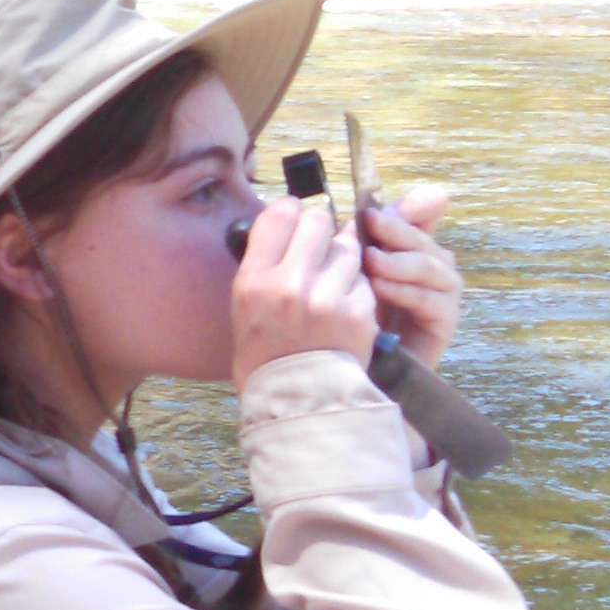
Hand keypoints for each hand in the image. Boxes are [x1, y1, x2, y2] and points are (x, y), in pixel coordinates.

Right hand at [231, 196, 377, 388]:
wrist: (295, 399)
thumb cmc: (266, 351)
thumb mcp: (245, 305)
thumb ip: (264, 261)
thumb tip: (289, 216)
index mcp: (254, 282)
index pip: (279, 214)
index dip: (292, 211)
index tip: (296, 219)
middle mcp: (288, 285)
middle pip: (318, 221)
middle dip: (323, 230)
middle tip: (320, 247)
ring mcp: (327, 299)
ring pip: (348, 248)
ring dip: (344, 260)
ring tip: (333, 284)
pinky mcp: (358, 314)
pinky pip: (365, 281)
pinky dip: (358, 290)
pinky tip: (346, 308)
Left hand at [359, 183, 462, 368]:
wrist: (358, 369)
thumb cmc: (348, 317)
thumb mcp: (346, 273)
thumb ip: (353, 240)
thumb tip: (361, 208)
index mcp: (411, 246)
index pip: (423, 213)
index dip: (413, 205)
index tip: (386, 203)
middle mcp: (432, 265)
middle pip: (422, 238)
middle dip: (397, 228)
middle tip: (371, 222)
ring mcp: (443, 292)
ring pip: (430, 265)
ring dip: (400, 261)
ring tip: (371, 261)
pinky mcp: (446, 320)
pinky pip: (432, 300)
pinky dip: (406, 291)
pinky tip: (381, 289)